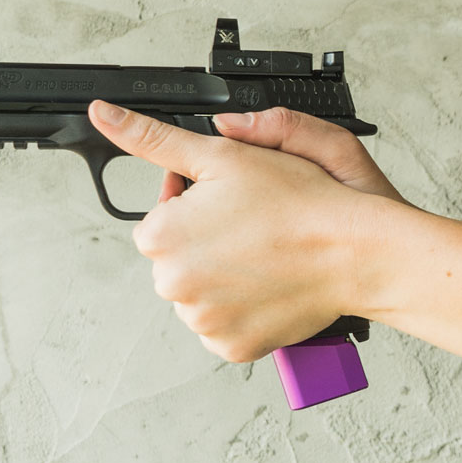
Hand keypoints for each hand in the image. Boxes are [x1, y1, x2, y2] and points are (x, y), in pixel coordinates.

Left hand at [88, 100, 409, 362]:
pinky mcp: (234, 347)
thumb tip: (105, 115)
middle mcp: (171, 285)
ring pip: (203, 294)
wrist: (356, 252)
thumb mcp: (223, 155)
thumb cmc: (301, 202)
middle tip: (256, 226)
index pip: (161, 217)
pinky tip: (270, 286)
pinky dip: (244, 310)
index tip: (235, 199)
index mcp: (159, 236)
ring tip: (267, 256)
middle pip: (179, 258)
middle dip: (208, 242)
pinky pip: (227, 327)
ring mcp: (203, 322)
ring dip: (226, 277)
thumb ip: (154, 138)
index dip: (197, 203)